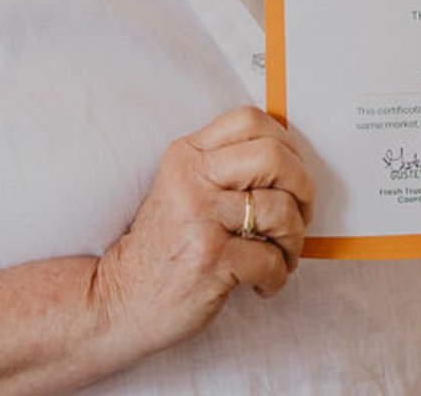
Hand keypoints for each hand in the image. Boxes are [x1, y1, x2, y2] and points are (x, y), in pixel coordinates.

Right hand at [93, 106, 313, 358]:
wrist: (117, 300)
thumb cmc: (163, 245)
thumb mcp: (182, 188)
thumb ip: (223, 166)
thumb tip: (291, 159)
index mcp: (187, 154)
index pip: (250, 120)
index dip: (285, 142)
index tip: (290, 172)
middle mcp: (192, 178)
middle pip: (274, 157)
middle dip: (303, 187)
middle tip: (301, 213)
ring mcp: (201, 217)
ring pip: (280, 210)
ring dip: (294, 239)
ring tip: (282, 255)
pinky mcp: (211, 259)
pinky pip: (271, 258)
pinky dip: (278, 274)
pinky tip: (264, 283)